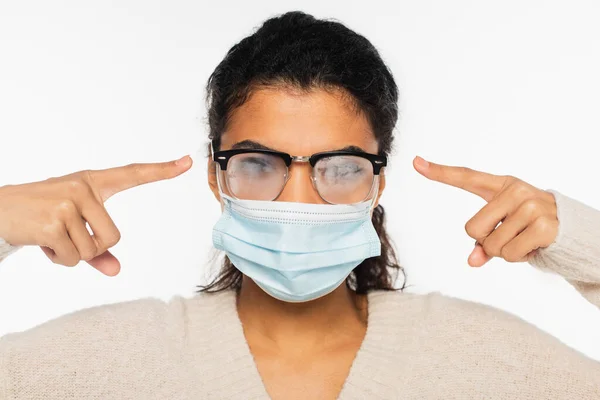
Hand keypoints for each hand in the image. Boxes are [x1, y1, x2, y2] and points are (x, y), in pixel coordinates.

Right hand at [0, 155, 192, 275]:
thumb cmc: (42, 216)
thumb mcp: (73, 225)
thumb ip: (98, 249)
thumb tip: (116, 271)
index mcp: (92, 183)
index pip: (133, 174)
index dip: (162, 170)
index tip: (188, 162)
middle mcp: (83, 188)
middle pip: (113, 238)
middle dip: (92, 248)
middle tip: (68, 237)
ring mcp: (69, 203)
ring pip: (92, 251)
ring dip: (72, 255)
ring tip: (52, 236)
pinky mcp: (55, 222)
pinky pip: (74, 259)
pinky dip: (59, 259)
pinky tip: (43, 242)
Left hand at [412, 156, 557, 266]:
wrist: (572, 230)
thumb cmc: (528, 226)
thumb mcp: (503, 228)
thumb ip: (482, 242)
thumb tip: (472, 260)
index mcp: (501, 186)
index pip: (466, 177)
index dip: (439, 172)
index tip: (415, 162)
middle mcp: (515, 190)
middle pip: (471, 229)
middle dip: (486, 242)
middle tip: (509, 236)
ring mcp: (530, 206)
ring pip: (491, 246)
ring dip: (505, 252)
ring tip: (524, 240)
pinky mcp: (543, 225)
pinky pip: (510, 254)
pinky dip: (519, 258)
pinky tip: (534, 246)